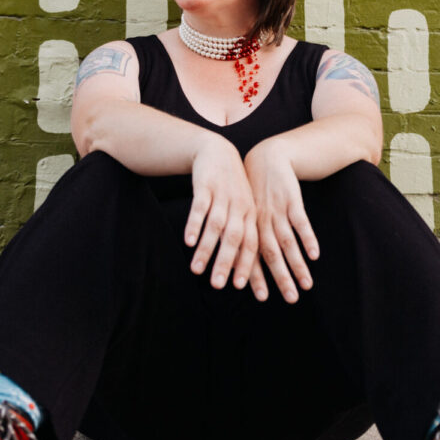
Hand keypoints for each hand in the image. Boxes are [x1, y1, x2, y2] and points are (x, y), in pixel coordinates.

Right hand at [185, 135, 259, 293]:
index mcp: (251, 215)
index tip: (238, 287)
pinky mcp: (205, 186)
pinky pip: (200, 208)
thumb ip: (241, 234)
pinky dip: (194, 225)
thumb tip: (243, 269)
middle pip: (234, 239)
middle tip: (217, 286)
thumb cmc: (231, 189)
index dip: (245, 266)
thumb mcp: (242, 209)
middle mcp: (240, 207)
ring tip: (196, 270)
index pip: (251, 244)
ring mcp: (223, 196)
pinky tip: (187, 241)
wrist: (217, 152)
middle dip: (226, 263)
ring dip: (206, 249)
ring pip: (216, 227)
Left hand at [243, 138, 319, 302]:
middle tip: (291, 300)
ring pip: (286, 242)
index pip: (251, 256)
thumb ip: (253, 235)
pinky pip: (300, 221)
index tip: (262, 298)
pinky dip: (307, 238)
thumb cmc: (258, 189)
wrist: (267, 155)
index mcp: (248, 225)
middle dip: (280, 279)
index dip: (256, 277)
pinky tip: (315, 255)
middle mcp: (260, 221)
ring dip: (297, 265)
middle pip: (270, 254)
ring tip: (306, 285)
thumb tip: (251, 261)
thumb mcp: (250, 211)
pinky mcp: (292, 199)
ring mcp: (276, 210)